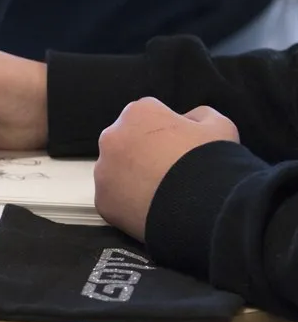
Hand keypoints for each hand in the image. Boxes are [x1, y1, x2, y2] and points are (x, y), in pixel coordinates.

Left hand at [94, 97, 239, 240]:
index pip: (148, 116)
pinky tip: (151, 208)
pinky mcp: (102, 200)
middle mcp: (112, 137)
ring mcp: (103, 170)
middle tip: (168, 172)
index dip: (167, 132)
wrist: (205, 206)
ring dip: (132, 177)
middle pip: (126, 142)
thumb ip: (198, 116)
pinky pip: (114, 199)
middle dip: (143, 153)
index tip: (179, 148)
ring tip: (160, 192)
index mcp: (138, 113)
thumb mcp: (219, 125)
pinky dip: (128, 203)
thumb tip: (187, 120)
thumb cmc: (211, 161)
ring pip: (116, 171)